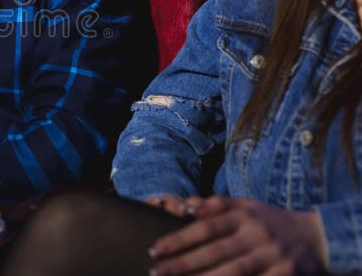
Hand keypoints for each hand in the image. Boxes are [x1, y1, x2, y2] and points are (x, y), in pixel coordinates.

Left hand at [150, 197, 327, 274]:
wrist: (318, 237)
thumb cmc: (272, 221)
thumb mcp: (248, 206)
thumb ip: (217, 205)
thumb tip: (187, 205)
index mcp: (244, 215)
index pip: (205, 227)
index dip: (180, 238)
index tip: (156, 249)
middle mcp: (257, 234)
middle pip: (215, 251)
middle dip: (183, 263)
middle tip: (157, 271)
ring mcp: (272, 256)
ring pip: (234, 271)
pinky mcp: (286, 274)